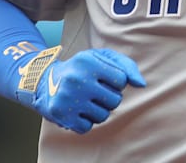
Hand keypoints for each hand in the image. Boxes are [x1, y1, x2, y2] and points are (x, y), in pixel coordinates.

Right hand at [16, 48, 145, 133]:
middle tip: (96, 91)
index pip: (122, 80)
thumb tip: (141, 84)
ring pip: (103, 116)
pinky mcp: (61, 115)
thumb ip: (126, 66)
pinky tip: (78, 110)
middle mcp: (77, 80)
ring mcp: (68, 99)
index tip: (104, 79)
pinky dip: (85, 121)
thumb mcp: (101, 58)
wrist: (44, 81)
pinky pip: (87, 127)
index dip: (116, 82)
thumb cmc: (81, 69)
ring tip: (86, 100)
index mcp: (88, 62)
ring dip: (99, 110)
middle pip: (115, 100)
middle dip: (110, 97)